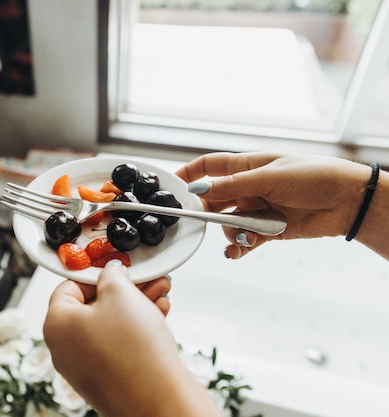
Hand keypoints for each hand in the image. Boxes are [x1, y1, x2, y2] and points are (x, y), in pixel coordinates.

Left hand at [43, 263, 219, 416]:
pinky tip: (161, 314)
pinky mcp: (107, 380)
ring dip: (136, 306)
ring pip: (110, 325)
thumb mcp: (120, 293)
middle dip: (125, 289)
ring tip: (162, 293)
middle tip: (147, 278)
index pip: (69, 287)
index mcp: (56, 324)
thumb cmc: (133, 348)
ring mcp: (85, 368)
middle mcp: (65, 348)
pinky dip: (137, 329)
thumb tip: (110, 274)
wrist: (157, 400)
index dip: (96, 273)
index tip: (117, 268)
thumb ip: (111, 275)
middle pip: (93, 306)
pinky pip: (119, 346)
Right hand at [175, 151, 372, 258]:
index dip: (189, 174)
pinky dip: (238, 248)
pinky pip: (244, 241)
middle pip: (214, 199)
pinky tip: (237, 251)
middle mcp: (249, 188)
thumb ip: (233, 186)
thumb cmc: (314, 176)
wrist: (348, 201)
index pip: (209, 166)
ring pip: (228, 223)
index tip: (171, 186)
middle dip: (208, 210)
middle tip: (204, 219)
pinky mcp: (268, 230)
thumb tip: (200, 189)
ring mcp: (257, 209)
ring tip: (246, 234)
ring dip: (232, 230)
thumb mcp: (270, 176)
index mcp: (247, 167)